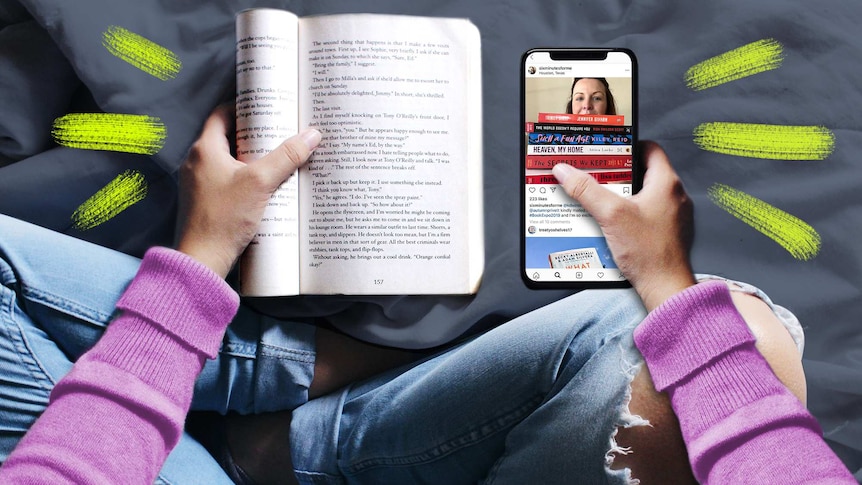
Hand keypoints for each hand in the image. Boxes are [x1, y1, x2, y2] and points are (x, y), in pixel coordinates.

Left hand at [176, 105, 320, 277]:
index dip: (244, 107)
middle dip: (254, 134)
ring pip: (229, 161)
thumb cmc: (224, 218)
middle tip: (281, 132)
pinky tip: (266, 187)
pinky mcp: (205, 202)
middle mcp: (197, 162)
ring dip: (252, 158)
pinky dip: (245, 178)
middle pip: (228, 137)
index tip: (266, 107)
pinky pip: (227, 181)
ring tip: (279, 158)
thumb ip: (286, 156)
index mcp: (204, 149)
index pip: (222, 114)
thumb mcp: (260, 182)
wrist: (202, 260)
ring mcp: (199, 183)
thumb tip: (312, 134)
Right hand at [552, 141, 696, 310]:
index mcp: (666, 183)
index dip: (626, 146)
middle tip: (595, 175)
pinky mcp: (665, 231)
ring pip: (642, 193)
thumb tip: (566, 171)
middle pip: (642, 171)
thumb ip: (586, 190)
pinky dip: (627, 212)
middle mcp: (673, 196)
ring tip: (598, 198)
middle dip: (616, 173)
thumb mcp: (610, 215)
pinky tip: (609, 222)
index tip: (606, 151)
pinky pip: (645, 212)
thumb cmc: (648, 253)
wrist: (665, 288)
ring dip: (620, 194)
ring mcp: (671, 215)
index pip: (649, 148)